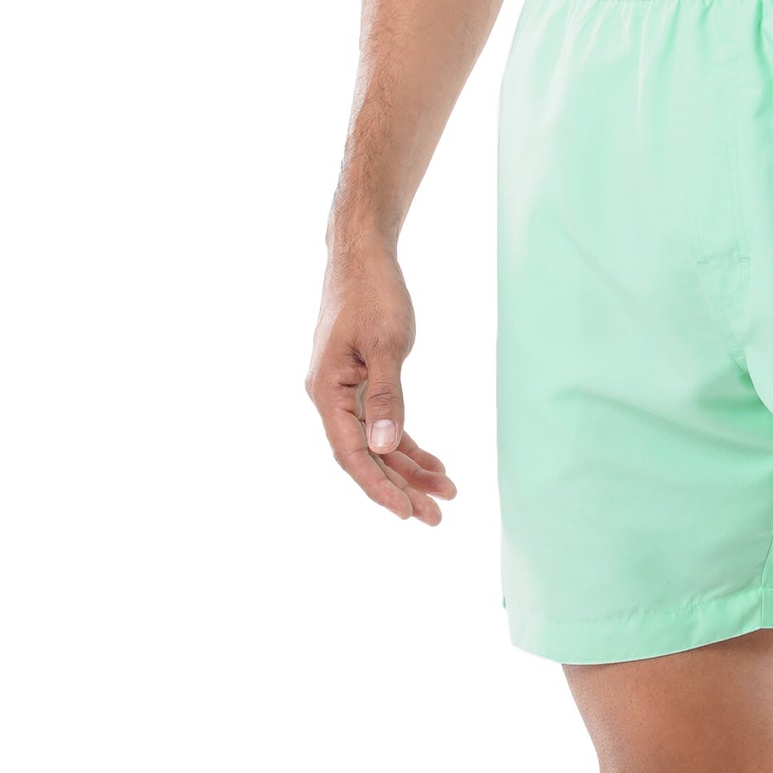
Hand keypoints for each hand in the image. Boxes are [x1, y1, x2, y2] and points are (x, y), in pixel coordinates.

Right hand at [306, 241, 455, 524]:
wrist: (363, 254)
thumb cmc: (372, 292)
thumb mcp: (385, 344)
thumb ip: (386, 396)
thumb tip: (383, 446)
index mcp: (326, 390)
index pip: (352, 454)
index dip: (379, 487)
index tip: (407, 513)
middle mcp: (331, 397)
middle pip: (367, 457)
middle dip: (402, 488)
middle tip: (437, 518)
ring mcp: (346, 392)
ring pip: (379, 445)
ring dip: (411, 471)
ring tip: (446, 496)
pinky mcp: (363, 384)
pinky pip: (385, 426)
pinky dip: (410, 446)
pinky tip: (436, 466)